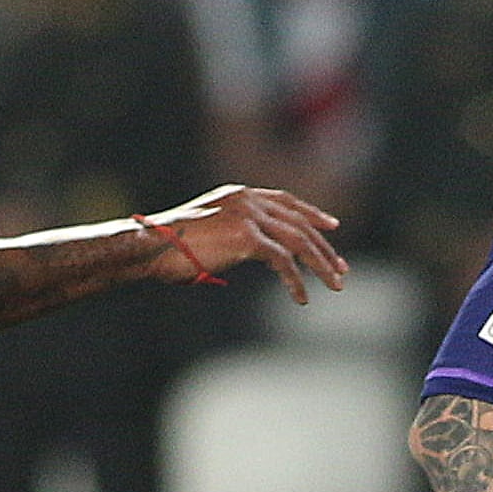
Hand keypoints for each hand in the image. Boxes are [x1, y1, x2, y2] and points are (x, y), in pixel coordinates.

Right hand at [141, 185, 348, 303]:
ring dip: (320, 265)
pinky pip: (283, 261)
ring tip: (335, 285)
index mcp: (240, 194)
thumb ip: (237, 231)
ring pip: (299, 241)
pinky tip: (302, 298)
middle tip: (341, 269)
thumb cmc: (171, 246)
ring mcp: (248, 216)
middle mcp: (248, 200)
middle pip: (299, 223)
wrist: (151, 246)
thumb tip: (258, 250)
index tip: (332, 226)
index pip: (286, 201)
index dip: (312, 214)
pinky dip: (296, 282)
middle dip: (323, 248)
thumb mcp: (210, 229)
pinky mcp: (247, 237)